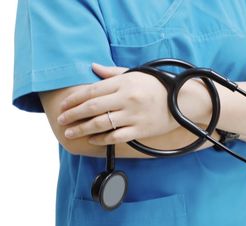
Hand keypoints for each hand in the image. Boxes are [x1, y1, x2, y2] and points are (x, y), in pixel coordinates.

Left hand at [57, 63, 207, 145]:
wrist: (183, 102)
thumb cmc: (158, 86)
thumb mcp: (136, 74)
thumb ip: (112, 72)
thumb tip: (92, 67)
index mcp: (124, 83)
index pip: (91, 91)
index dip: (74, 99)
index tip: (63, 105)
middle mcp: (127, 99)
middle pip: (92, 108)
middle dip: (72, 115)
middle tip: (62, 120)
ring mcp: (134, 116)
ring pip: (100, 124)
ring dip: (81, 129)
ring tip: (70, 132)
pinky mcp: (140, 130)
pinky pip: (116, 137)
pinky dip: (101, 139)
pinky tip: (92, 139)